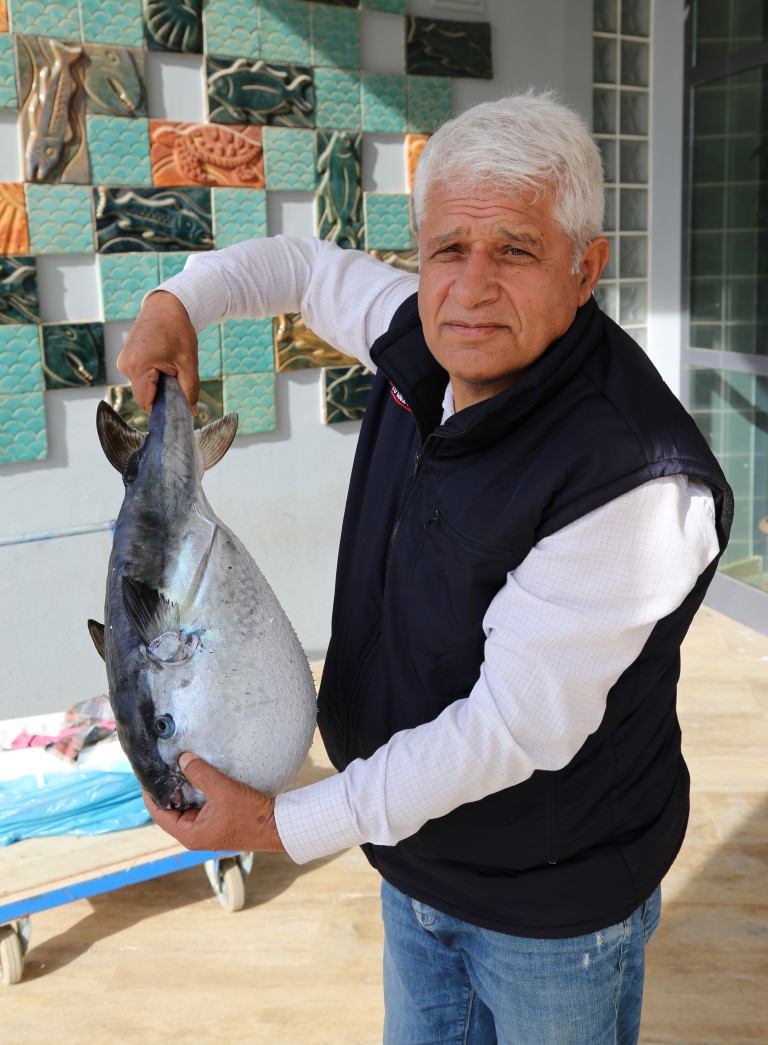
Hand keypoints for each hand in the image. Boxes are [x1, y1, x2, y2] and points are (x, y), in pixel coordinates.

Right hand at [116, 290, 199, 414]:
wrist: (166, 305)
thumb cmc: (177, 330)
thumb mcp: (188, 362)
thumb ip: (190, 389)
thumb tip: (192, 412)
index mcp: (138, 366)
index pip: (146, 403)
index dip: (163, 409)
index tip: (178, 406)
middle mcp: (125, 365)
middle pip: (144, 396)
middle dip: (162, 395)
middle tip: (178, 381)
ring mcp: (123, 361)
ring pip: (142, 386)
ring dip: (157, 384)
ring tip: (170, 367)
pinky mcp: (126, 358)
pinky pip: (139, 376)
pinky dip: (152, 376)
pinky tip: (163, 362)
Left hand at [144, 753, 284, 853]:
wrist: (278, 827)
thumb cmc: (251, 815)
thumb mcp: (223, 790)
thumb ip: (200, 773)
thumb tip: (182, 759)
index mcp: (190, 834)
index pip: (159, 814)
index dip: (151, 794)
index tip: (147, 774)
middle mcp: (195, 834)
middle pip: (171, 809)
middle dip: (168, 788)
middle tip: (164, 766)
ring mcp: (207, 828)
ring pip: (186, 806)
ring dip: (184, 788)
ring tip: (179, 766)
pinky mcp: (217, 821)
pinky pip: (199, 804)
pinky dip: (197, 790)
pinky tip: (199, 775)